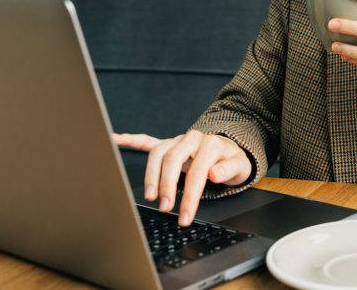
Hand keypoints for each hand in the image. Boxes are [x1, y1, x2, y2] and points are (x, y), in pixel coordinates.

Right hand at [113, 130, 251, 226]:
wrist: (229, 149)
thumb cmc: (232, 160)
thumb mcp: (241, 167)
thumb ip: (229, 169)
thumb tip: (214, 173)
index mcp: (210, 144)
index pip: (197, 172)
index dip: (189, 196)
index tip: (184, 216)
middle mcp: (192, 139)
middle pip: (172, 159)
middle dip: (166, 185)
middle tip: (164, 207)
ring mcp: (178, 141)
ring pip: (158, 153)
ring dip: (151, 174)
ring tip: (150, 196)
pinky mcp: (168, 144)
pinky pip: (147, 141)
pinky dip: (131, 140)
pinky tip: (115, 139)